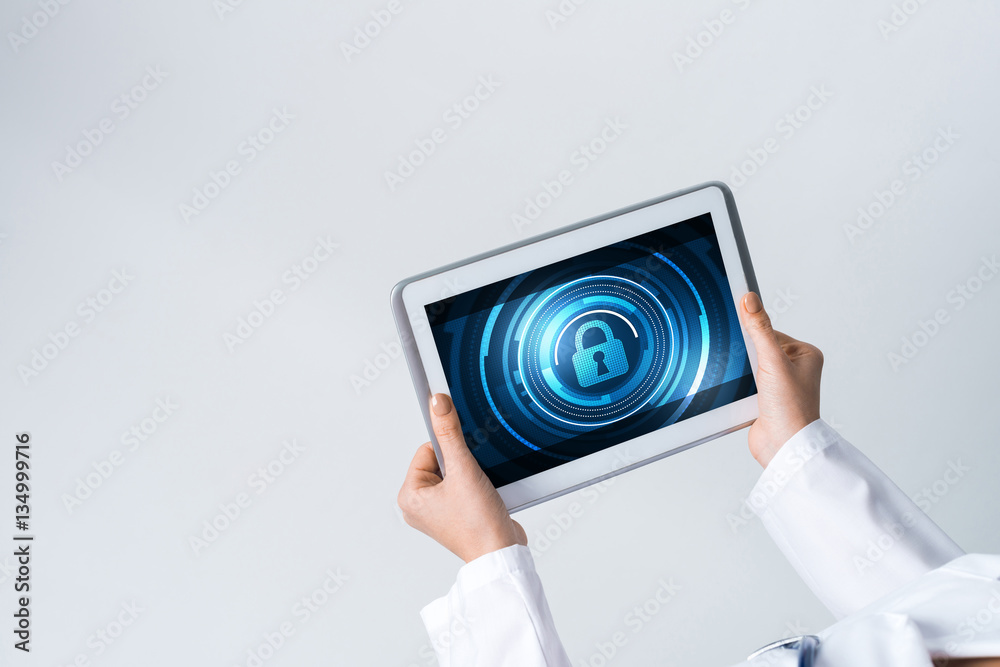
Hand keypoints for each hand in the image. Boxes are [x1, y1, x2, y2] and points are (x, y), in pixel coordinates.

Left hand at [397, 393, 526, 562]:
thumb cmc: (478, 525)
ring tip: (477, 494)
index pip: (427, 449)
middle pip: (442, 460)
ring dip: (471, 475)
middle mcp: (419, 506)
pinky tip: (482, 499)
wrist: (502, 553)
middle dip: (462, 465)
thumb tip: (438, 403)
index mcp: (409, 497)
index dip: (450, 450)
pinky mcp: (455, 514)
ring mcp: (437, 511)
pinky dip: (476, 486)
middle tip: (471, 483)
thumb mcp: (463, 469)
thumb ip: (449, 433)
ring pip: (455, 472)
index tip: (463, 461)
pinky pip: (463, 486)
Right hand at [739, 292, 823, 467]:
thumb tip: (749, 299)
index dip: (754, 335)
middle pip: (757, 347)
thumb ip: (759, 329)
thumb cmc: (791, 411)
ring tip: (753, 388)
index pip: (771, 332)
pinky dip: (740, 387)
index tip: (740, 331)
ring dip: (743, 374)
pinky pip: (745, 382)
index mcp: (805, 354)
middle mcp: (795, 368)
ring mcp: (779, 384)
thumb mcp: (773, 362)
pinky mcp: (765, 398)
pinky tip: (745, 395)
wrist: (783, 448)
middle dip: (747, 357)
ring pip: (749, 365)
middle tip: (752, 370)